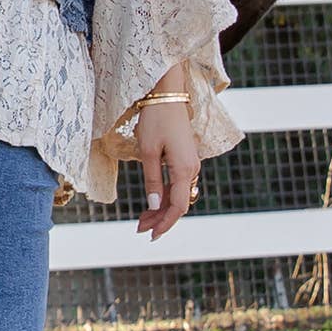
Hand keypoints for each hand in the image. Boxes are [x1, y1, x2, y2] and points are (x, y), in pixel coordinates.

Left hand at [134, 98, 198, 238]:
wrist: (167, 94)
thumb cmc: (155, 120)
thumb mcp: (148, 151)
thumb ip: (152, 180)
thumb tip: (155, 204)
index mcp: (185, 169)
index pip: (177, 206)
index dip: (164, 224)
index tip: (150, 235)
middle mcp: (192, 169)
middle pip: (179, 204)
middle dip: (160, 219)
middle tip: (139, 229)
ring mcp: (190, 164)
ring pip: (178, 195)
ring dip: (161, 209)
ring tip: (142, 219)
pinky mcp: (185, 158)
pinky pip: (178, 184)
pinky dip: (165, 196)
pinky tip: (153, 202)